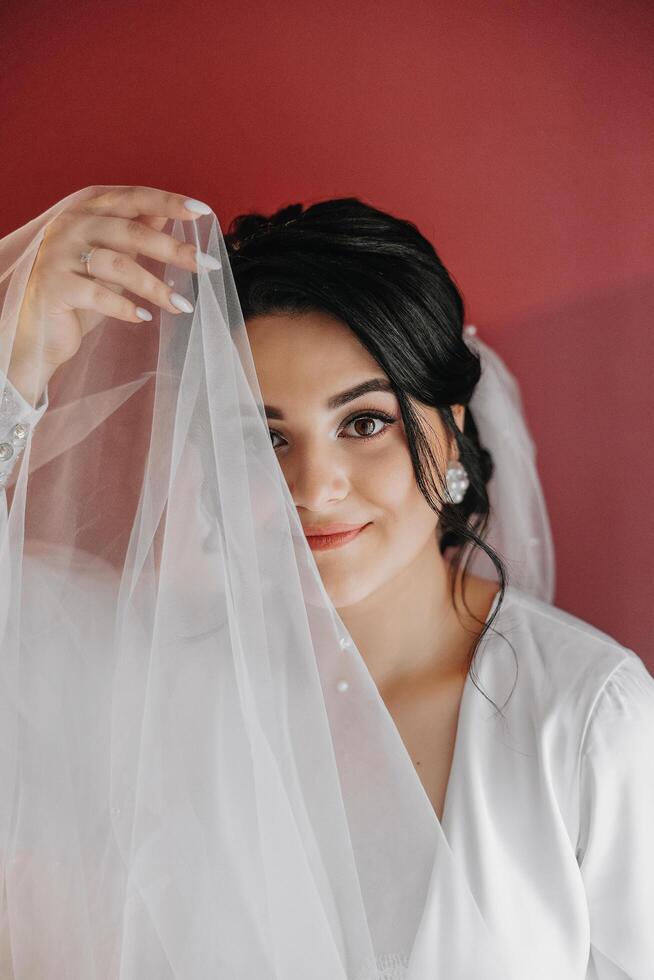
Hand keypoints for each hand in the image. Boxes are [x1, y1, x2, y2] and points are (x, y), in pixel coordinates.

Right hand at [9, 185, 216, 402]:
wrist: (40, 330)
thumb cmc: (81, 291)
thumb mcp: (111, 257)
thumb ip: (133, 232)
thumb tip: (167, 212)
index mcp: (86, 211)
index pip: (132, 198)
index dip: (169, 201)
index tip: (204, 212)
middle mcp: (71, 226)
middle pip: (132, 232)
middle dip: (174, 250)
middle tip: (207, 266)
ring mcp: (59, 254)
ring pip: (119, 264)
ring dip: (156, 287)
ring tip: (183, 306)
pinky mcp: (54, 286)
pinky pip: (98, 294)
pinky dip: (126, 307)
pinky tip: (145, 318)